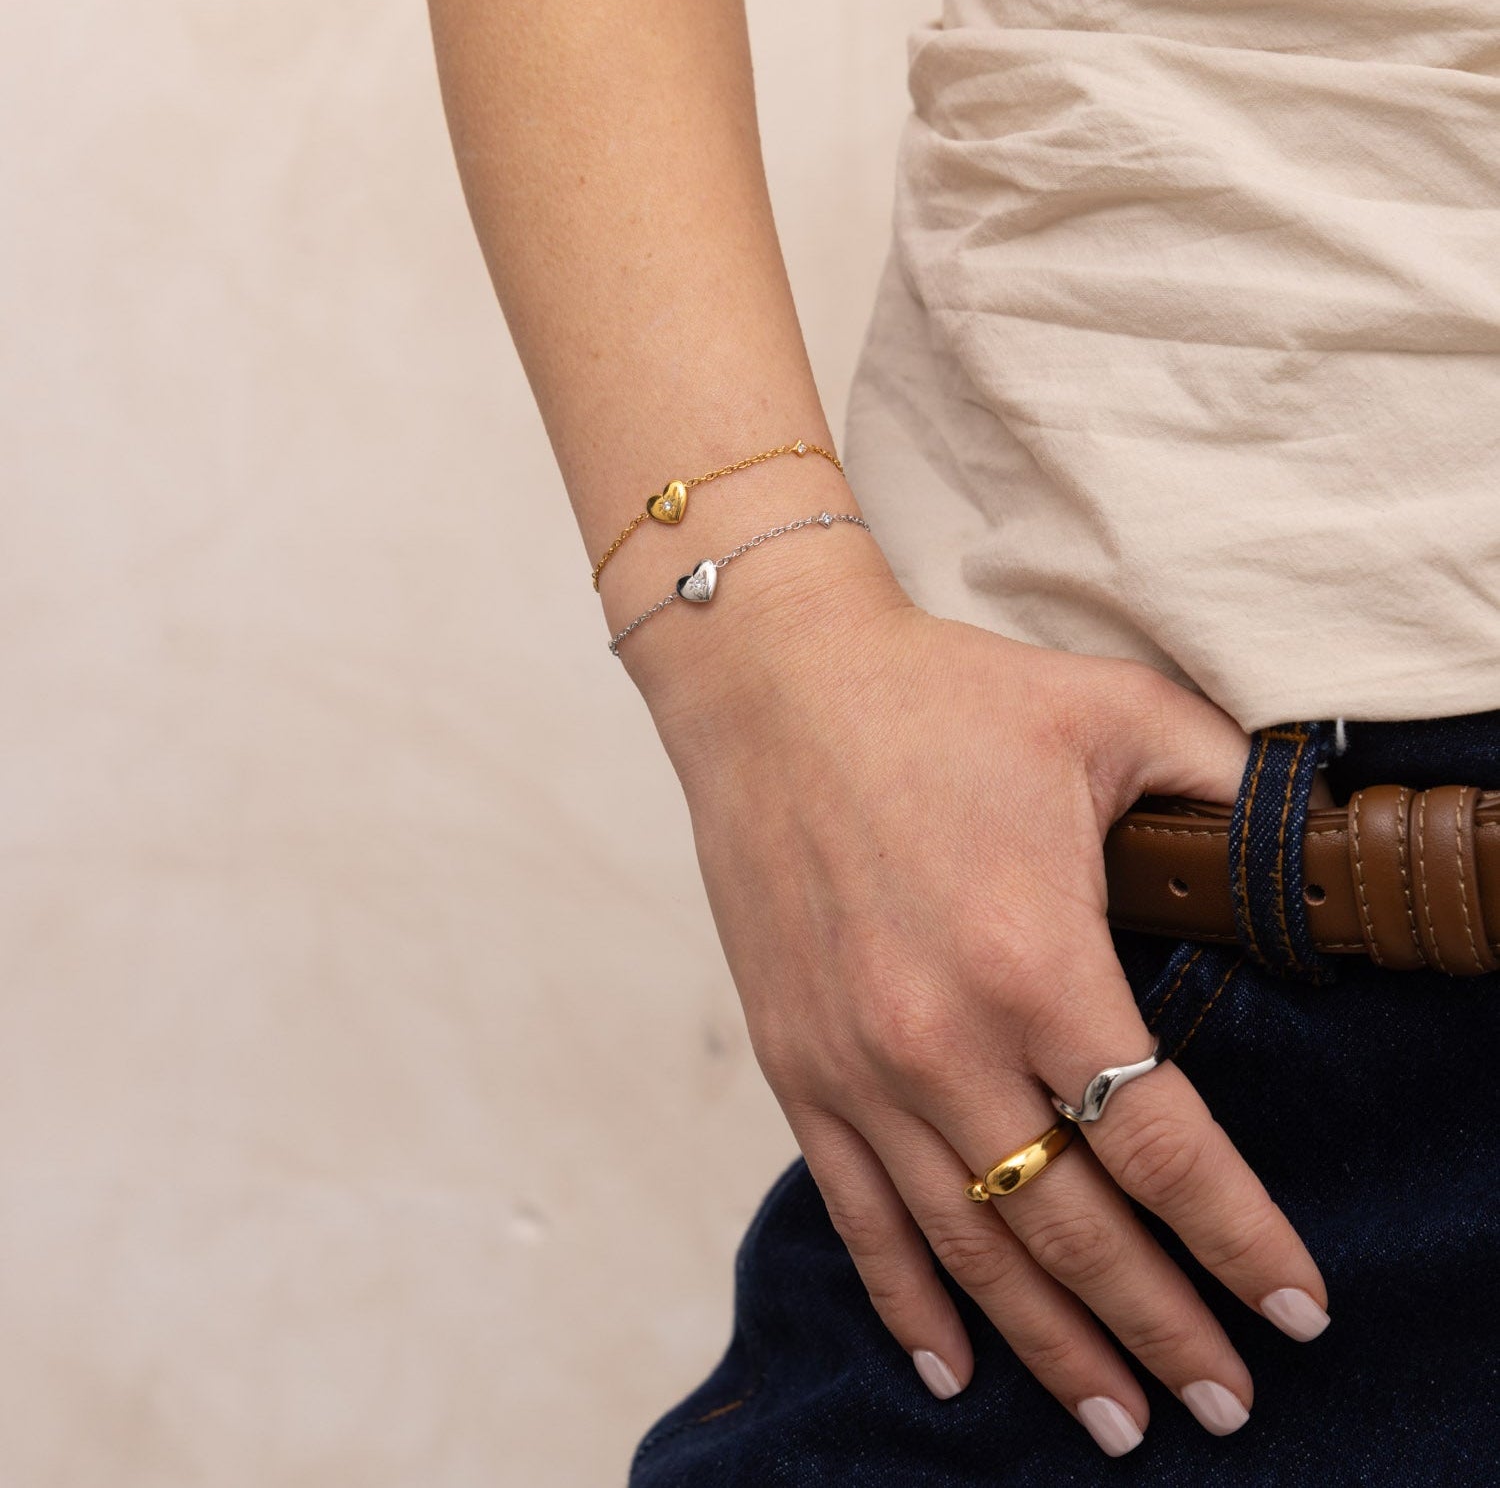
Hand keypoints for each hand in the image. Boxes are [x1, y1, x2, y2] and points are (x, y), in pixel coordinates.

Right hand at [658, 601, 1328, 1455]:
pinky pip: (858, 1215)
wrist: (773, 688)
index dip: (1238, 1239)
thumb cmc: (939, 698)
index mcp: (1034, 959)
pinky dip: (911, 1301)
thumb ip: (1223, 782)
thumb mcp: (1111, 713)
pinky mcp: (798, 1066)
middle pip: (1072, 1227)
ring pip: (970, 1248)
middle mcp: (940, 1040)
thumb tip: (1300, 836)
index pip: (1162, 1145)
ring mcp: (856, 1066)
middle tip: (1225, 1400)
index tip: (1295, 1307)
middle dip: (1161, 1326)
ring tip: (1119, 1418)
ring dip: (1051, 1345)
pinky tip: (956, 1366)